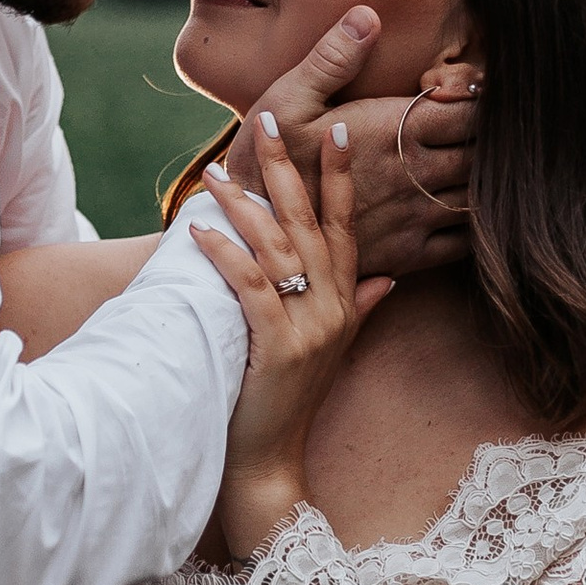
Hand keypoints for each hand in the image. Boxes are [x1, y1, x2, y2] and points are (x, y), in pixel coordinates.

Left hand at [186, 110, 392, 559]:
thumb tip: (386, 276)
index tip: (335, 131)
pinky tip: (200, 231)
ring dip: (243, 206)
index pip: (347, 227)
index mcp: (346, 302)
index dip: (340, 179)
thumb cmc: (289, 403)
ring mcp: (310, 328)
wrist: (271, 463)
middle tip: (264, 121)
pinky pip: (253, 288)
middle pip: (312, 224)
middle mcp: (335, 309)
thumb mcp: (330, 349)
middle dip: (287, 170)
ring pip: (279, 249)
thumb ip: (361, 307)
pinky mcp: (279, 348)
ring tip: (213, 172)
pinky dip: (225, 255)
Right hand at [219, 6, 473, 279]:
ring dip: (486, 178)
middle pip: (484, 152)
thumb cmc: (268, 160)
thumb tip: (368, 16)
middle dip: (491, 137)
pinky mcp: (409, 253)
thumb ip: (333, 57)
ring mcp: (415, 216)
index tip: (467, 93)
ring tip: (479, 163)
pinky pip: (464, 240)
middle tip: (481, 126)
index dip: (480, 97)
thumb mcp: (288, 99)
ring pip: (479, 195)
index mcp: (394, 131)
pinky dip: (475, 222)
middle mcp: (415, 175)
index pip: (470, 109)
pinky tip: (464, 205)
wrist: (253, 234)